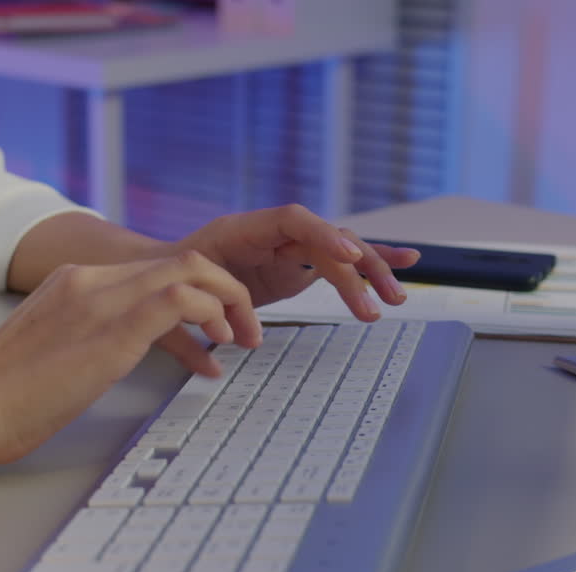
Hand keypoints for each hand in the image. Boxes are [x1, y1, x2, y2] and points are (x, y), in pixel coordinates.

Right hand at [0, 251, 259, 464]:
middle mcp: (90, 280)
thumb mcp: (50, 355)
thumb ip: (83, 343)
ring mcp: (101, 300)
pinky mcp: (112, 330)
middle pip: (182, 260)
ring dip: (230, 300)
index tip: (217, 323)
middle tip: (246, 328)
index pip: (154, 269)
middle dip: (227, 289)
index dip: (199, 290)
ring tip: (243, 336)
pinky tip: (221, 342)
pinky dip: (213, 314)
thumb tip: (107, 363)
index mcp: (74, 283)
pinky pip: (181, 299)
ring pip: (190, 270)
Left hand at [173, 204, 420, 321]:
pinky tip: (405, 262)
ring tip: (396, 297)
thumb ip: (207, 317)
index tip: (346, 256)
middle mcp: (273, 233)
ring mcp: (289, 247)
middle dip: (355, 270)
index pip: (291, 220)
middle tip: (373, 304)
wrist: (170, 270)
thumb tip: (234, 346)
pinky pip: (339, 261)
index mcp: (242, 229)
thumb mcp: (183, 293)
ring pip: (340, 251)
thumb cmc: (175, 278)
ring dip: (372, 272)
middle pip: (325, 241)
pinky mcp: (299, 264)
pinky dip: (369, 262)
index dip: (322, 235)